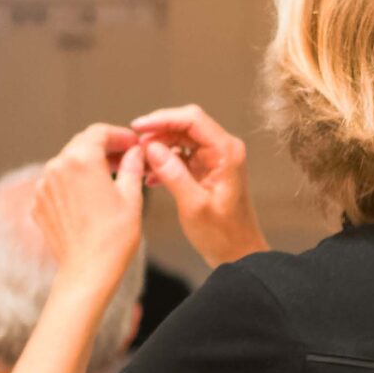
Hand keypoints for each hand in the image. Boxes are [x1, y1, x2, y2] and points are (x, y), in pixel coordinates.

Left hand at [34, 124, 146, 294]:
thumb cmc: (113, 237)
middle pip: (81, 144)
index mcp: (81, 160)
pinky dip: (72, 182)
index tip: (131, 144)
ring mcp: (43, 186)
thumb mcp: (131, 197)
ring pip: (67, 163)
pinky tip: (89, 196)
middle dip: (103, 147)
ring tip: (108, 177)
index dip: (119, 135)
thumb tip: (134, 153)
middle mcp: (57, 168)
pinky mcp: (38, 204)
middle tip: (124, 158)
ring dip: (86, 164)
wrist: (87, 271)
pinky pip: (56, 183)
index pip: (99, 132)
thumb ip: (131, 167)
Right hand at [129, 105, 269, 268]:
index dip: (162, 119)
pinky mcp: (206, 169)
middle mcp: (223, 149)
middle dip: (158, 133)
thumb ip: (173, 174)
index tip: (138, 127)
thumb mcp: (194, 205)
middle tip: (135, 147)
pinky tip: (150, 176)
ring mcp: (214, 159)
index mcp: (226, 152)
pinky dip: (164, 161)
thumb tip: (151, 148)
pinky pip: (181, 155)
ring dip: (158, 148)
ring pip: (180, 139)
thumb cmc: (223, 234)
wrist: (238, 254)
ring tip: (140, 163)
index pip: (192, 119)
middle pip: (184, 125)